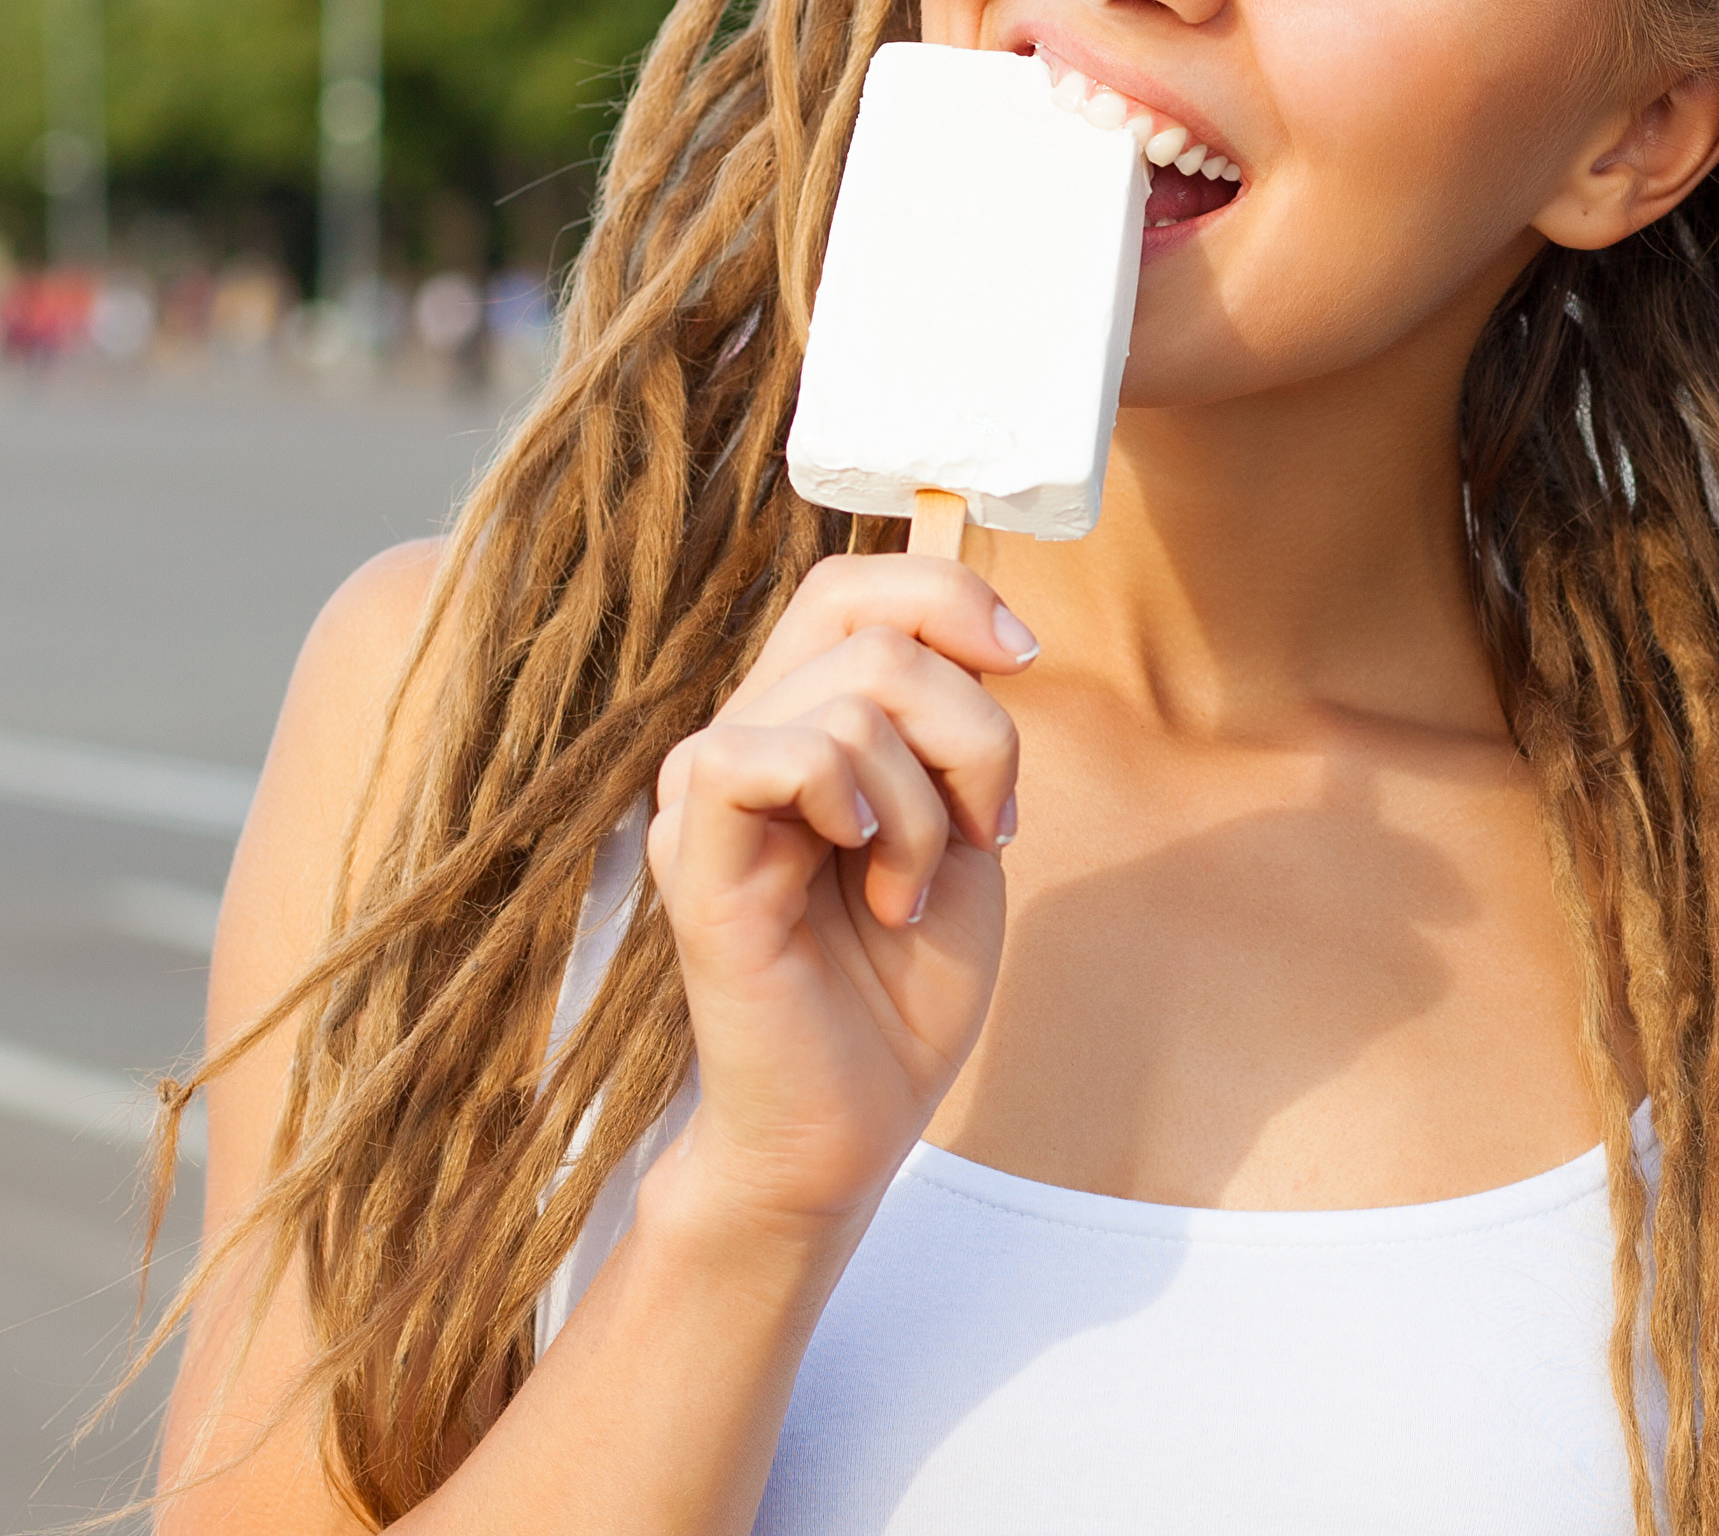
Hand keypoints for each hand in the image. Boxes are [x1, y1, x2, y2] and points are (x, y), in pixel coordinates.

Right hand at [643, 553, 1030, 1239]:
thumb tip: (980, 628)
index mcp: (797, 726)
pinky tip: (868, 873)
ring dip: (926, 806)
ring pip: (849, 702)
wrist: (849, 1129)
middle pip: (871, 630)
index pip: (852, 588)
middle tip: (981, 833)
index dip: (945, 592)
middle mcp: (743, 741)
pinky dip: (848, 803)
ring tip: (909, 891)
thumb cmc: (900, 993)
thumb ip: (953, 727)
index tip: (1022, 659)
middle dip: (972, 730)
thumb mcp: (960, 830)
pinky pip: (761, 753)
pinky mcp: (697, 856)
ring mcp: (707, 795)